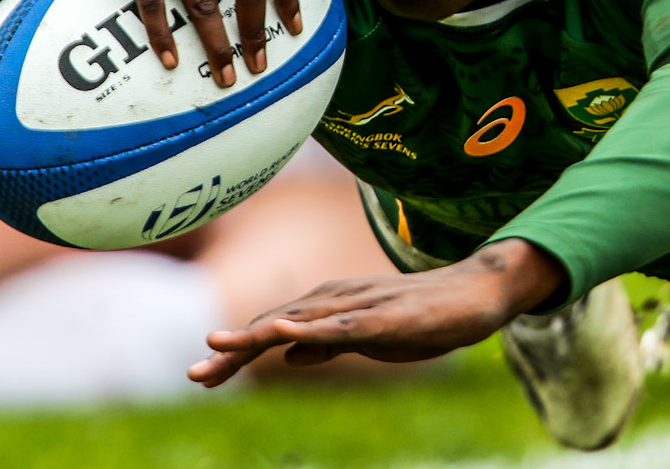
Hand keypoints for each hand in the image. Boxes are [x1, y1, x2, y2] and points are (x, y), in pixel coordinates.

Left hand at [187, 239, 564, 386]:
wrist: (474, 293)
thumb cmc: (421, 315)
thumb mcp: (365, 337)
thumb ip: (326, 343)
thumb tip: (286, 354)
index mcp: (328, 307)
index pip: (271, 330)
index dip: (235, 352)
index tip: (201, 375)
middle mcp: (335, 299)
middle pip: (273, 324)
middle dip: (233, 349)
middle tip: (194, 373)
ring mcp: (358, 304)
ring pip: (298, 321)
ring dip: (256, 335)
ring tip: (218, 347)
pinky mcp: (383, 315)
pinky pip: (341, 325)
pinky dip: (310, 329)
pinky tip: (285, 333)